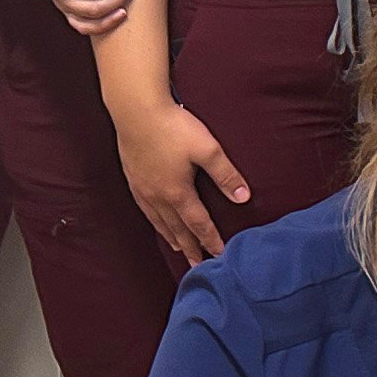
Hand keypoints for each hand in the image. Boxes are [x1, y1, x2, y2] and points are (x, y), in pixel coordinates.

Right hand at [119, 94, 245, 263]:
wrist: (135, 110)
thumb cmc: (173, 127)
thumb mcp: (207, 149)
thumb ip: (226, 175)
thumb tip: (243, 198)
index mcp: (177, 192)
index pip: (198, 224)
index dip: (210, 240)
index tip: (219, 255)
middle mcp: (158, 196)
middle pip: (177, 229)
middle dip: (190, 247)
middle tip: (198, 265)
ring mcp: (142, 189)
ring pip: (159, 221)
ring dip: (172, 237)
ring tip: (180, 249)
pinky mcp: (133, 178)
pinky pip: (145, 210)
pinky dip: (155, 222)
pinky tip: (156, 220)